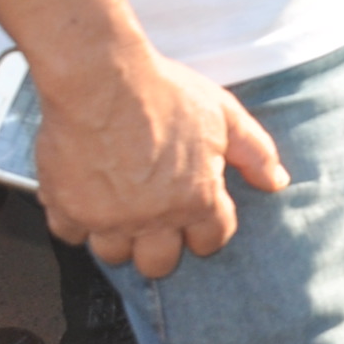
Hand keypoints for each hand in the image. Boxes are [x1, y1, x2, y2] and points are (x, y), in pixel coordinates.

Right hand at [37, 45, 287, 278]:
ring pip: (114, 254)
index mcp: (197, 199)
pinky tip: (87, 193)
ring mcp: (107, 219)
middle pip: (159, 264)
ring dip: (119, 236)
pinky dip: (78, 219)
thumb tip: (277, 182)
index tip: (199, 215)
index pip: (211, 240)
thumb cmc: (163, 92)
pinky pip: (71, 234)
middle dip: (161, 247)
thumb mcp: (225, 114)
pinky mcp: (66, 210)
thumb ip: (256, 153)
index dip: (208, 228)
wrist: (101, 78)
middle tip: (157, 218)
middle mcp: (153, 218)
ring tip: (121, 206)